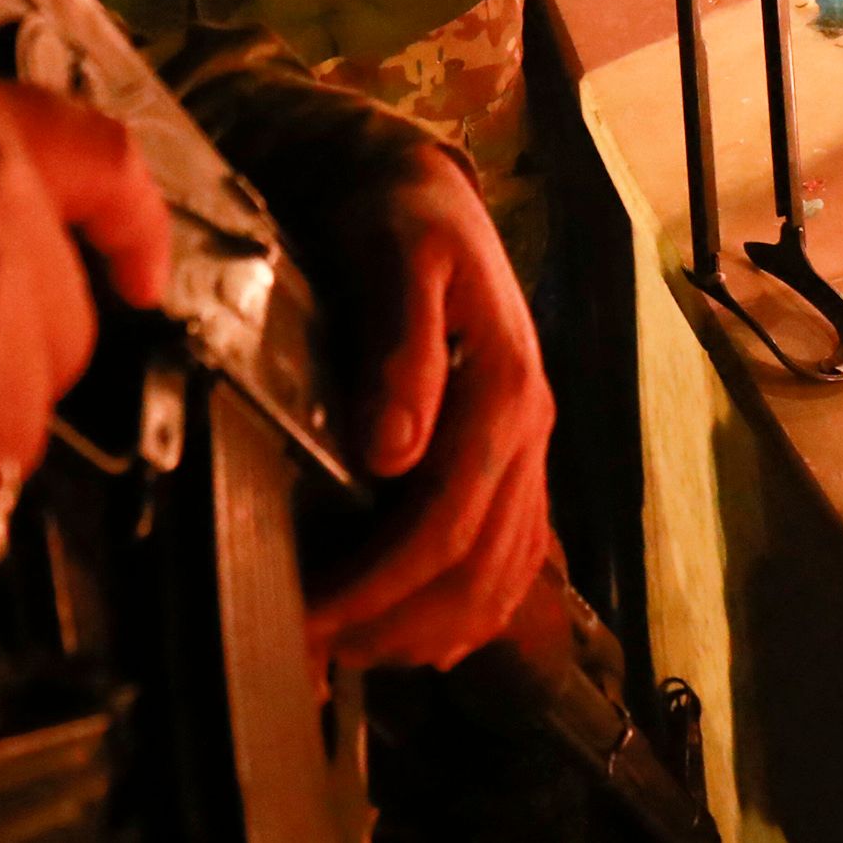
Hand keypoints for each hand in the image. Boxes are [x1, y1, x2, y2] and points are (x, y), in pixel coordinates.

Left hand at [306, 152, 554, 670]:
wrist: (428, 190)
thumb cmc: (402, 218)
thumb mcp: (398, 257)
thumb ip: (400, 348)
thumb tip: (389, 453)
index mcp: (507, 389)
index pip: (445, 521)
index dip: (377, 584)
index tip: (309, 615)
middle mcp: (533, 428)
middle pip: (476, 569)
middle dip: (394, 624)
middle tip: (313, 652)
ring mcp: (531, 448)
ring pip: (500, 577)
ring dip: (428, 630)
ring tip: (351, 652)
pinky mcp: (518, 457)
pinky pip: (512, 558)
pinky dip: (469, 612)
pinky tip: (419, 634)